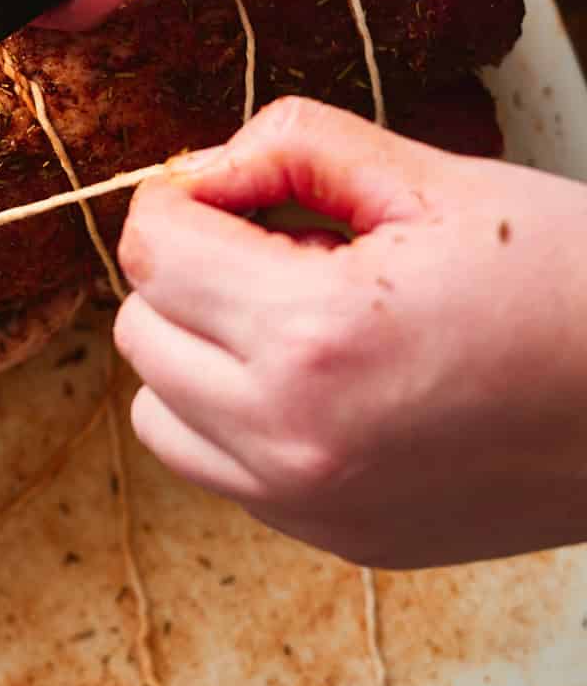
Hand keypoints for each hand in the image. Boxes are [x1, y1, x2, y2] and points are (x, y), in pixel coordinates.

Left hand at [113, 96, 586, 567]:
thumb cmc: (573, 284)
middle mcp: (293, 439)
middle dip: (191, 270)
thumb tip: (199, 170)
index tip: (242, 189)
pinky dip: (238, 418)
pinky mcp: (341, 539)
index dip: (186, 199)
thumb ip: (294, 146)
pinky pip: (222, 470)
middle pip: (142, 331)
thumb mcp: (436, 179)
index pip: (152, 252)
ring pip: (161, 413)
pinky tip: (327, 379)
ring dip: (199, 351)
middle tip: (284, 244)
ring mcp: (312, 504)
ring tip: (298, 316)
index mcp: (315, 338)